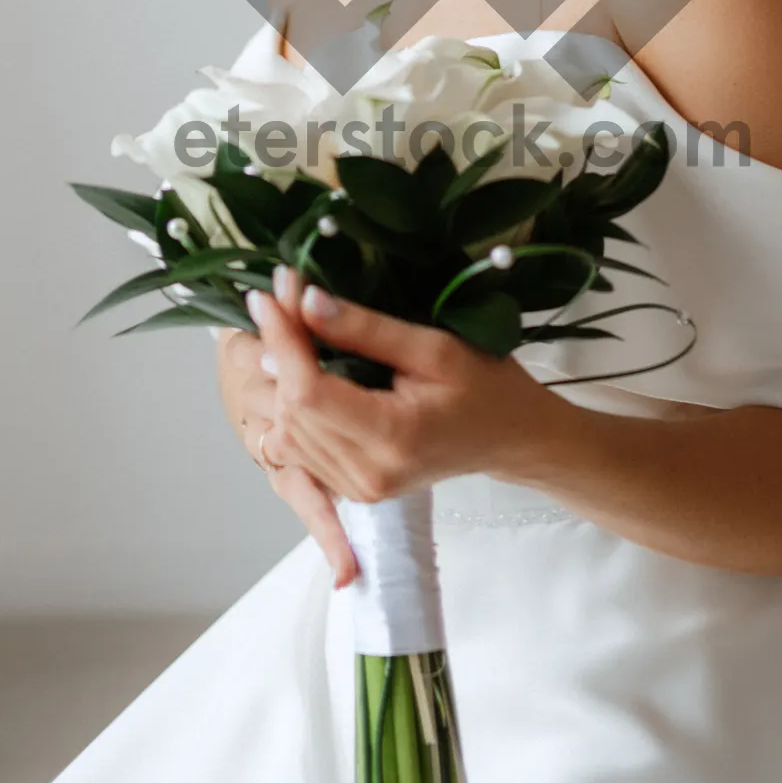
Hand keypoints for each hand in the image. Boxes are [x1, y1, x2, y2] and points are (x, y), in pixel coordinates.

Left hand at [249, 267, 555, 504]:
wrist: (511, 437)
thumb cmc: (485, 384)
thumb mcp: (434, 346)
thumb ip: (367, 329)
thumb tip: (305, 301)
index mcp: (391, 438)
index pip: (309, 391)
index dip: (282, 340)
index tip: (270, 292)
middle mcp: (367, 473)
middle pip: (293, 410)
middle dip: (279, 349)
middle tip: (280, 297)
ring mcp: (359, 488)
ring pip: (288, 431)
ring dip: (281, 377)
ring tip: (286, 326)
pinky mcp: (353, 490)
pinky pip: (301, 448)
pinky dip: (292, 406)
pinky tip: (298, 369)